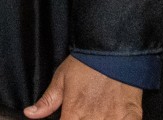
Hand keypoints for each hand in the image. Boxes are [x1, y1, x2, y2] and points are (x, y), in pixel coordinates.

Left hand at [23, 56, 141, 119]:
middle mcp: (93, 119)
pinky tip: (115, 118)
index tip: (68, 118)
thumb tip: (30, 113)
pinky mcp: (132, 116)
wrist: (114, 48)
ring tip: (97, 115)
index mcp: (74, 112)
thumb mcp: (61, 78)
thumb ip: (47, 101)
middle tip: (83, 115)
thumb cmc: (87, 62)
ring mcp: (114, 118)